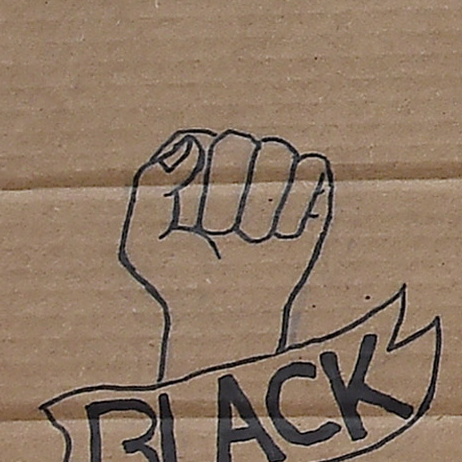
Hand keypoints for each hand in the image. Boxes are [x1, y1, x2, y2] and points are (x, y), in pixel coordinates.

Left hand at [118, 129, 333, 373]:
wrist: (221, 319)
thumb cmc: (179, 280)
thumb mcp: (145, 236)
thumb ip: (153, 185)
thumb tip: (191, 143)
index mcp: (199, 169)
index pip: (207, 142)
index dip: (200, 181)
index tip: (190, 217)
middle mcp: (241, 169)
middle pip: (246, 143)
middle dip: (231, 195)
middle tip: (222, 232)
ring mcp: (278, 186)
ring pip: (283, 154)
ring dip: (265, 204)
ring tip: (252, 237)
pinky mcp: (312, 207)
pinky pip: (315, 176)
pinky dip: (301, 204)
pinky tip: (282, 235)